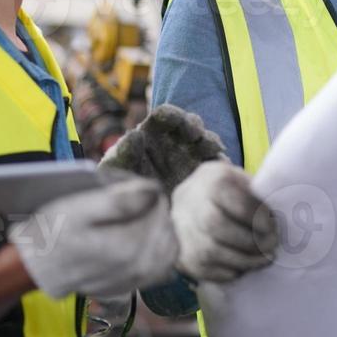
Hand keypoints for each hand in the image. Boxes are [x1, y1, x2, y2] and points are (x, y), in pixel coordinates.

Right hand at [8, 175, 177, 298]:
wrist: (35, 269)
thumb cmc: (53, 234)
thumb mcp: (78, 209)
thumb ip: (119, 200)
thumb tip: (153, 189)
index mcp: (129, 245)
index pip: (158, 205)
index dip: (147, 189)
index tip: (131, 185)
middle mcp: (139, 266)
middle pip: (166, 225)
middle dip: (154, 208)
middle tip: (134, 198)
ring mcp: (138, 279)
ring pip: (169, 245)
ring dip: (160, 227)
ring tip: (141, 216)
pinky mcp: (134, 285)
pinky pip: (163, 265)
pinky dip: (159, 249)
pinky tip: (143, 238)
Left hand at [100, 104, 226, 192]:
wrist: (139, 221)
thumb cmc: (119, 190)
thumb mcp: (116, 174)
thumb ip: (123, 154)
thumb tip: (135, 133)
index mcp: (152, 134)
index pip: (165, 115)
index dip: (172, 115)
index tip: (177, 123)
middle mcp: (174, 141)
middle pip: (190, 123)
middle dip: (194, 127)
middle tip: (195, 137)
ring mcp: (191, 156)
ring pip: (206, 140)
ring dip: (209, 142)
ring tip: (210, 151)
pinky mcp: (203, 174)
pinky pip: (217, 163)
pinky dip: (220, 162)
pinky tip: (219, 168)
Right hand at [171, 161, 278, 282]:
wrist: (188, 202)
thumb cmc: (225, 190)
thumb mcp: (240, 179)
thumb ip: (258, 193)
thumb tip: (285, 213)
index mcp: (211, 180)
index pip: (237, 202)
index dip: (260, 218)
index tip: (273, 225)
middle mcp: (189, 204)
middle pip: (218, 226)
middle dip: (251, 241)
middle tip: (271, 246)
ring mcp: (182, 232)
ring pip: (211, 252)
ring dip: (245, 260)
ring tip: (263, 259)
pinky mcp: (182, 257)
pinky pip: (205, 271)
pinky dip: (228, 272)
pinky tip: (242, 266)